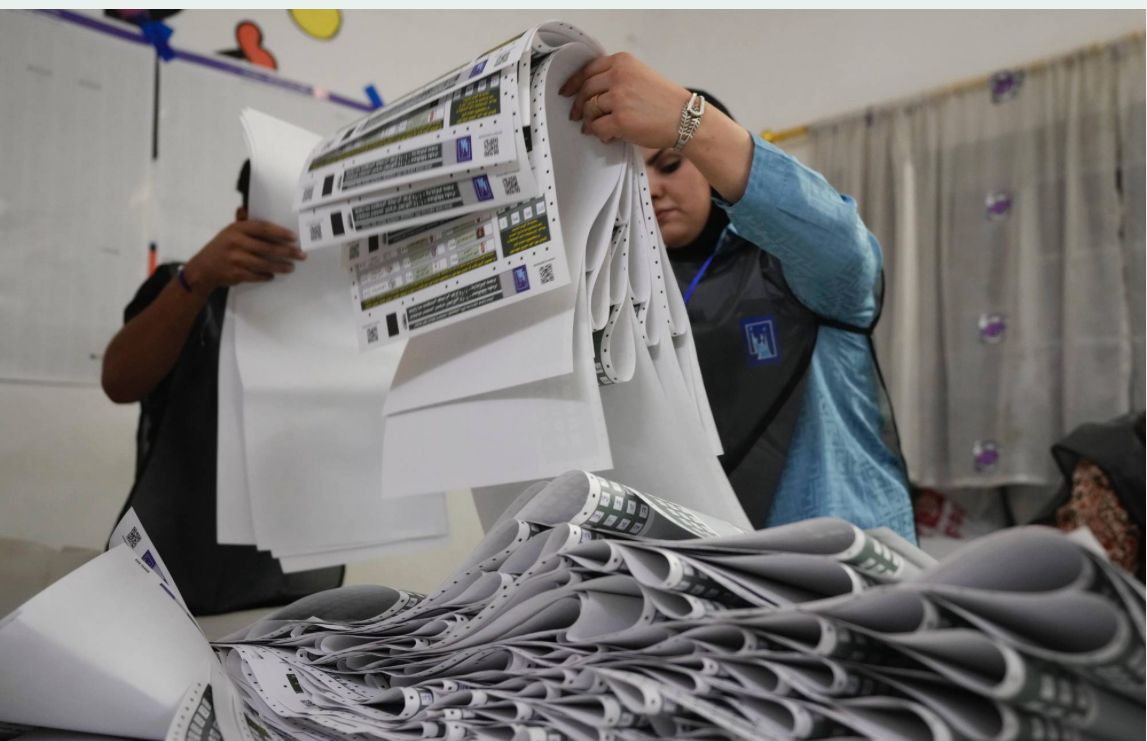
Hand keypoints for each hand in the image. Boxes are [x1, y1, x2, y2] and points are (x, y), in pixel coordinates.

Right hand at [182, 220, 302, 294]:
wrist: (203, 269)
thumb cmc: (222, 247)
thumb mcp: (230, 232)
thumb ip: (243, 223)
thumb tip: (247, 208)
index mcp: (237, 229)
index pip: (263, 228)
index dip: (280, 232)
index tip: (294, 237)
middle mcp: (236, 242)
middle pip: (268, 248)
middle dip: (287, 252)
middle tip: (301, 255)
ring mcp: (236, 259)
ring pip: (265, 264)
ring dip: (280, 266)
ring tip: (290, 267)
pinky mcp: (236, 274)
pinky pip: (257, 275)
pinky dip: (266, 276)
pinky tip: (273, 275)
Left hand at [559, 52, 690, 147]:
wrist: (686, 118)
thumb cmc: (665, 101)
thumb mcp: (641, 76)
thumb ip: (616, 77)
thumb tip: (589, 93)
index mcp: (623, 62)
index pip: (588, 70)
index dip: (573, 83)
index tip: (565, 92)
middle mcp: (619, 77)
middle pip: (585, 91)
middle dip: (577, 106)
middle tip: (576, 117)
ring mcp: (619, 99)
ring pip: (589, 110)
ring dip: (589, 122)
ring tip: (596, 128)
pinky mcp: (621, 120)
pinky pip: (597, 127)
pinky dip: (599, 133)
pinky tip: (607, 136)